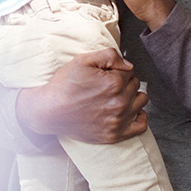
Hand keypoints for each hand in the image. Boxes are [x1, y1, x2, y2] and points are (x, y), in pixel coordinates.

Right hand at [15, 48, 149, 143]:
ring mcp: (118, 120)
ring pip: (141, 101)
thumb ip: (109, 55)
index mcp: (113, 83)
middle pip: (135, 85)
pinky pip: (141, 125)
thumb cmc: (63, 86)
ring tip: (117, 96)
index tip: (107, 74)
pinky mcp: (114, 134)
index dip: (118, 70)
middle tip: (107, 85)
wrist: (49, 111)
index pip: (130, 70)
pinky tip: (130, 111)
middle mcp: (119, 102)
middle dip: (125, 82)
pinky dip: (139, 117)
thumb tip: (128, 64)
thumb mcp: (82, 61)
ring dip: (132, 97)